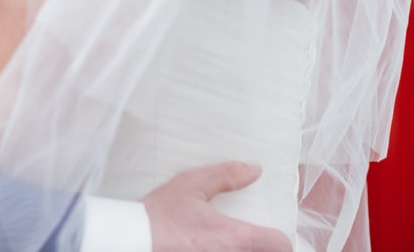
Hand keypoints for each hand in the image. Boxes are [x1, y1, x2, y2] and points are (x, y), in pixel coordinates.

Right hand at [142, 162, 291, 251]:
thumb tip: (255, 169)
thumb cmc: (160, 216)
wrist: (131, 242)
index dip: (280, 238)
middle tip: (250, 239)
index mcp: (235, 238)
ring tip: (229, 244)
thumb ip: (226, 175)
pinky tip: (211, 249)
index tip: (271, 234)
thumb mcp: (191, 185)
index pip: (281, 245)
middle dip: (261, 248)